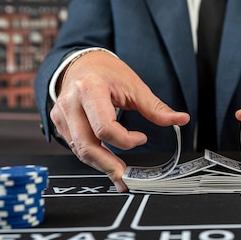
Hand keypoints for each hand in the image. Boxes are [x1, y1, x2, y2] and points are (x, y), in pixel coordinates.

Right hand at [50, 50, 189, 190]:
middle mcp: (70, 103)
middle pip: (86, 145)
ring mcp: (61, 114)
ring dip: (100, 165)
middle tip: (125, 177)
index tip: (141, 138)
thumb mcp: (134, 86)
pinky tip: (106, 162)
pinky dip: (92, 157)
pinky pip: (76, 147)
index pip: (105, 128)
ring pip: (79, 150)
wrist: (83, 62)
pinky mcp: (60, 123)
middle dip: (107, 165)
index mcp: (89, 89)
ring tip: (118, 174)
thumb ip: (156, 108)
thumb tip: (181, 120)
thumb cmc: (107, 72)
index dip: (126, 140)